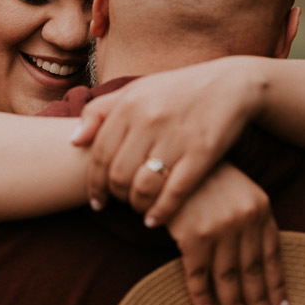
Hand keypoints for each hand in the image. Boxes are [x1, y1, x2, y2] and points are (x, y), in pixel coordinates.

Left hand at [72, 58, 263, 222]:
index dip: (94, 184)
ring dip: (138, 206)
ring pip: (143, 187)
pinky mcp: (203, 152)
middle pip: (119, 175)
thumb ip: (101, 111)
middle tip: (123, 203)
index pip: (100, 155)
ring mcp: (177, 136)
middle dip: (117, 196)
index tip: (97, 202)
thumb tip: (74, 141)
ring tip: (140, 209)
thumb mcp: (137, 90)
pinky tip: (156, 219)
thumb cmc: (177, 90)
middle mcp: (150, 120)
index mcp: (130, 104)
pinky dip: (161, 211)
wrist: (230, 84)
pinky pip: (175, 191)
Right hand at [166, 163, 288, 304]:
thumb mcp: (239, 191)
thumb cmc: (205, 177)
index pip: (272, 256)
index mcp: (260, 208)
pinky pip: (199, 276)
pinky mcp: (193, 236)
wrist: (170, 160)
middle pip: (253, 272)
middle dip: (259, 304)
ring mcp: (219, 228)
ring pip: (229, 279)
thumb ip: (252, 219)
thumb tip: (260, 262)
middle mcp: (244, 219)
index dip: (277, 287)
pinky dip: (202, 298)